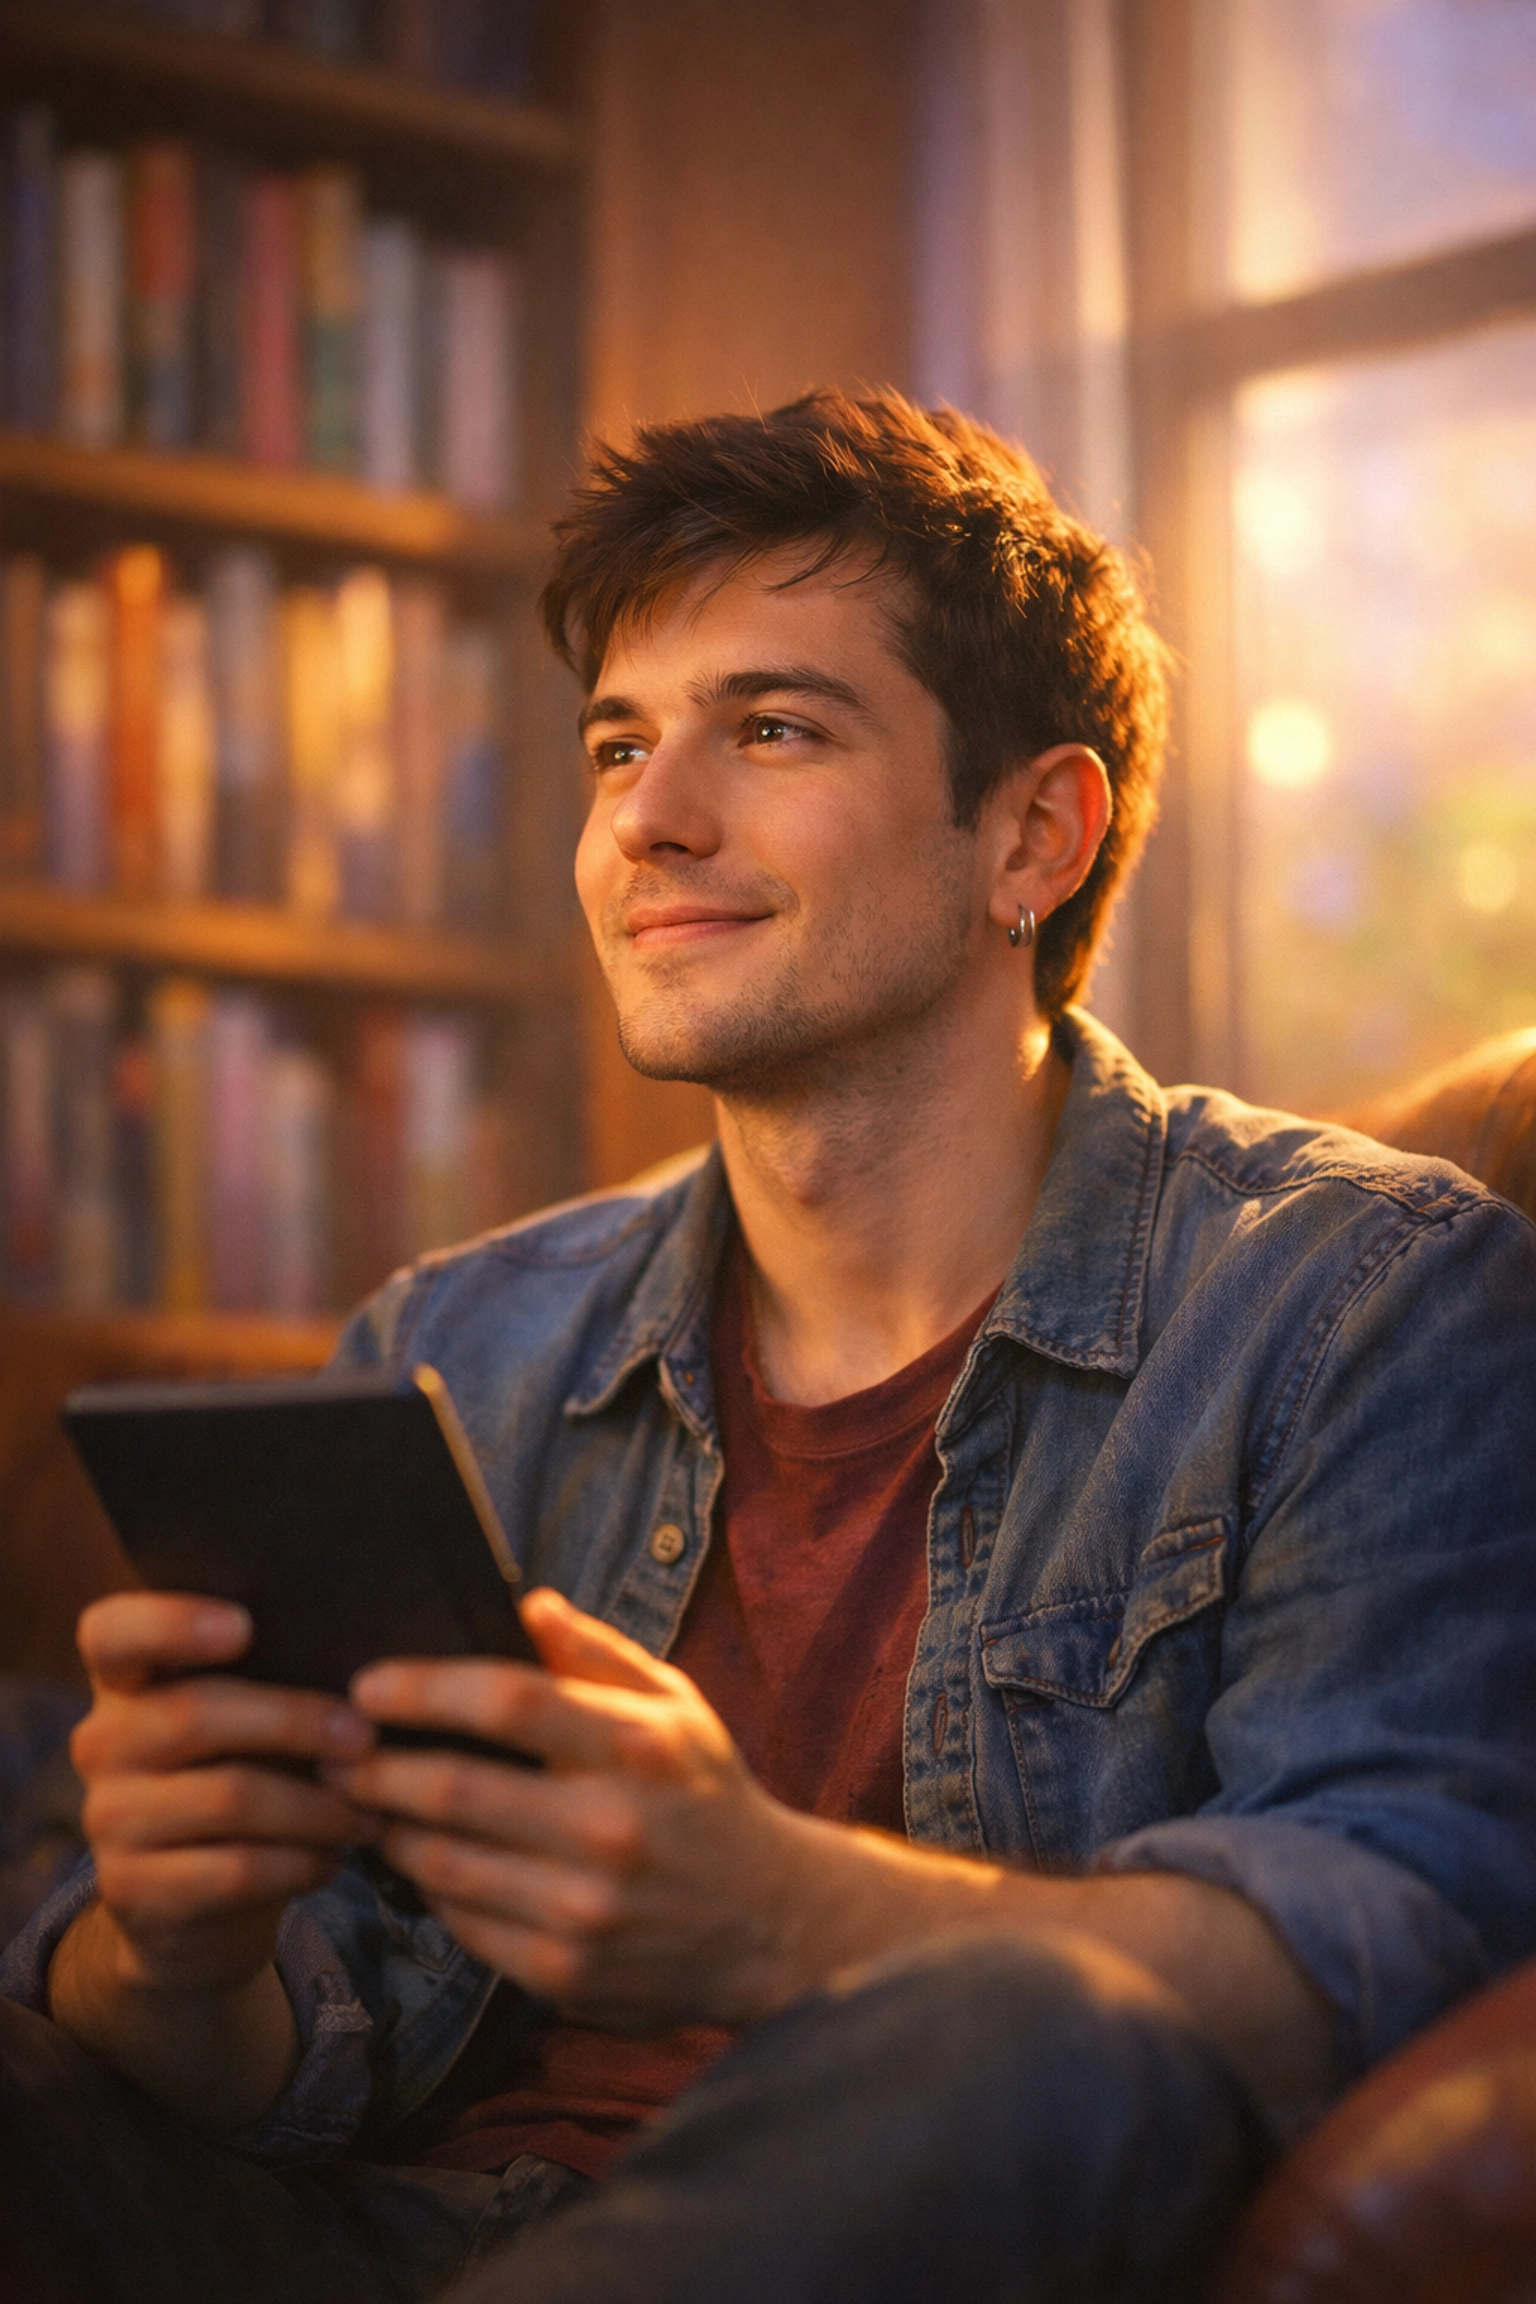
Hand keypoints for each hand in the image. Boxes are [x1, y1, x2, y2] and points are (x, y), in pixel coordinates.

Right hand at [69, 1591, 376, 1995]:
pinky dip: (300, 1863)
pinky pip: (233, 1870)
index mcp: (125, 1680)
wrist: (197, 1903)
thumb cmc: (243, 1774)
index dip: (169, 1621)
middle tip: (366, 1739)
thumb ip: (278, 1680)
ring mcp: (109, 1818)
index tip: (244, 1626)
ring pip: (227, 1798)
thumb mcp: (250, 1721)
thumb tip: (370, 1674)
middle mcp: (102, 1741)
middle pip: (195, 1714)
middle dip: (296, 1722)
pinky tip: (333, 1860)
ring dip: (317, 1808)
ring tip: (369, 1813)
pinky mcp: (131, 1889)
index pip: (112, 1631)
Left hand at [336, 1589, 820, 2029]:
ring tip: (363, 1804)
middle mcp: (610, 1828)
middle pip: (454, 1789)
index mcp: (635, 1746)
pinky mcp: (565, 1974)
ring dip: (388, 1830)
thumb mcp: (676, 1706)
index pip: (508, 1701)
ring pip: (443, 1864)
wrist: (771, 1923)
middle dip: (375, 1767)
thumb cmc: (707, 1795)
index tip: (367, 1685)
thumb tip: (525, 1603)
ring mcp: (584, 1909)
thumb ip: (596, 1654)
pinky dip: (430, 1889)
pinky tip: (419, 1863)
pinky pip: (463, 1925)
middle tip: (335, 1750)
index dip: (424, 1688)